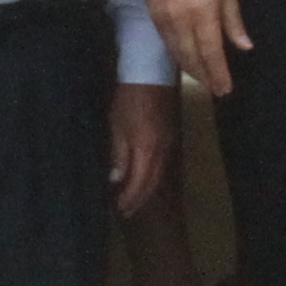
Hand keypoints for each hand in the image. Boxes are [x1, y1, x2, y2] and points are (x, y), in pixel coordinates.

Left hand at [106, 78, 173, 216]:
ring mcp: (168, 143)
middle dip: (138, 200)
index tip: (117, 209)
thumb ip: (118, 156)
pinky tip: (142, 179)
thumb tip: (116, 180)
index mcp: (147, 150)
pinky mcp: (169, 136)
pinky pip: (161, 164)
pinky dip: (150, 177)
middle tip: (125, 212)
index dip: (129, 199)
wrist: (150, 73)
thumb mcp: (117, 127)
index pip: (139, 183)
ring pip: (158, 175)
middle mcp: (162, 151)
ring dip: (145, 190)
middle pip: (151, 183)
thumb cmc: (128, 98)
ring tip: (132, 201)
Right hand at [143, 0, 249, 100]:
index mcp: (203, 14)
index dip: (218, 74)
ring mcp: (164, 19)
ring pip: (177, 54)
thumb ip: (233, 22)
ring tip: (203, 79)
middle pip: (192, 58)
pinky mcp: (154, 15)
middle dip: (204, 77)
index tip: (225, 90)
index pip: (211, 53)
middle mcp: (181, 21)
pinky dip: (178, 55)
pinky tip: (186, 60)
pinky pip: (167, 43)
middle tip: (214, 89)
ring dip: (191, 69)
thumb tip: (244, 47)